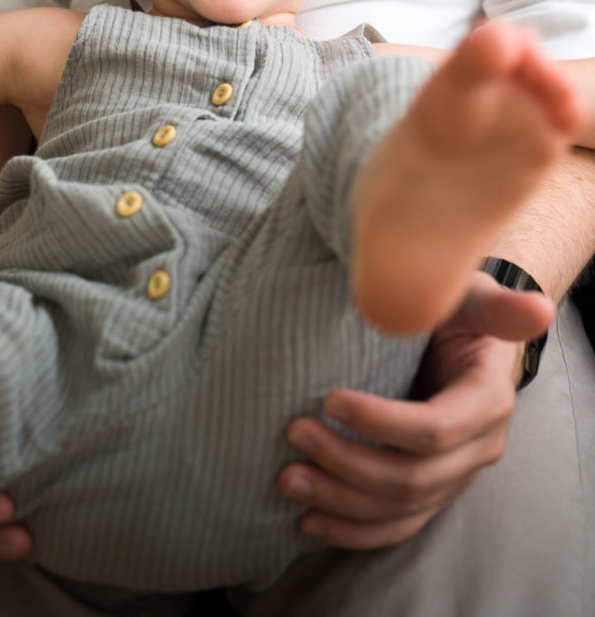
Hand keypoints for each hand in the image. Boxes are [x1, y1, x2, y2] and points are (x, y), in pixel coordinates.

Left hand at [277, 274, 555, 550]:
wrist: (460, 335)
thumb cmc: (456, 308)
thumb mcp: (471, 296)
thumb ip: (496, 305)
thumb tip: (536, 309)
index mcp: (487, 401)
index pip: (435, 429)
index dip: (380, 422)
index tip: (329, 399)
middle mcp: (477, 448)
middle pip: (412, 478)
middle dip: (347, 463)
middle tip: (295, 433)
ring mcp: (455, 477)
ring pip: (399, 509)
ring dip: (340, 501)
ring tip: (289, 479)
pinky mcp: (431, 491)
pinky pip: (395, 525)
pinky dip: (352, 530)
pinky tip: (309, 521)